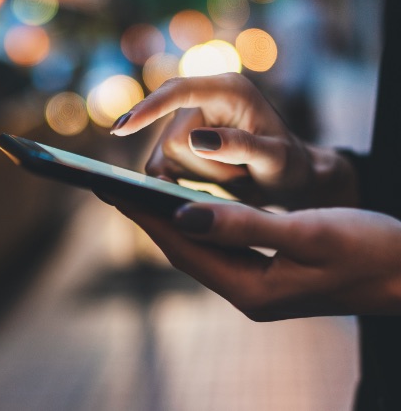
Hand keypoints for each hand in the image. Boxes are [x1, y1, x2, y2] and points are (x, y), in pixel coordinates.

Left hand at [105, 197, 400, 319]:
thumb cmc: (373, 250)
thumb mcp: (310, 232)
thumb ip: (245, 226)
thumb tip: (182, 217)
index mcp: (253, 289)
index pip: (182, 247)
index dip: (144, 216)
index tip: (109, 189)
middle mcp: (247, 293)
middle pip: (182, 250)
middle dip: (144, 218)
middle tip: (107, 187)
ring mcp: (257, 286)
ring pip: (197, 249)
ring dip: (165, 220)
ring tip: (133, 193)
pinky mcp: (268, 274)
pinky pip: (218, 247)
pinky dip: (194, 224)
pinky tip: (183, 208)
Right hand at [111, 73, 357, 208]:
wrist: (290, 176)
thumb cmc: (290, 164)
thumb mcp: (275, 159)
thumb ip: (239, 147)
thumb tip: (195, 139)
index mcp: (228, 89)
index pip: (178, 91)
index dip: (149, 108)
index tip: (122, 128)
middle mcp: (202, 98)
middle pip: (172, 140)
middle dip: (203, 167)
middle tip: (241, 174)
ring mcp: (187, 120)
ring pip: (164, 159)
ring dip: (197, 176)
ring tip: (233, 175)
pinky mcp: (177, 142)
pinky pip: (159, 167)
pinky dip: (180, 181)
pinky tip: (208, 184)